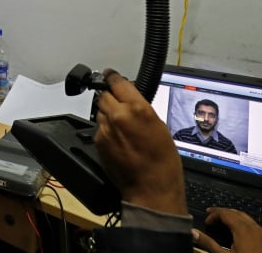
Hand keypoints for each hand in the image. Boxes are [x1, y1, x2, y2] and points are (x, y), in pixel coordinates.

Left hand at [93, 69, 186, 214]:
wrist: (152, 188)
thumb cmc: (163, 161)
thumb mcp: (159, 126)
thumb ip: (142, 109)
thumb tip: (132, 99)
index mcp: (137, 108)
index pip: (118, 83)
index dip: (113, 78)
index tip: (110, 74)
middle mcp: (118, 116)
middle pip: (104, 95)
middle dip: (110, 97)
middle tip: (118, 104)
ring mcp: (105, 129)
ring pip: (100, 111)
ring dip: (108, 114)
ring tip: (121, 127)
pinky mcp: (98, 142)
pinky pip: (99, 128)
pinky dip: (106, 130)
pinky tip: (117, 140)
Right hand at [192, 207, 261, 252]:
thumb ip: (209, 244)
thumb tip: (193, 233)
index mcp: (242, 228)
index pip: (225, 213)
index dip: (213, 214)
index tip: (206, 221)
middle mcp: (254, 227)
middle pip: (236, 212)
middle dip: (223, 212)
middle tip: (212, 215)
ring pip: (247, 219)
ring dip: (234, 218)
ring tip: (224, 223)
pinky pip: (254, 226)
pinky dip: (243, 225)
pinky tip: (240, 235)